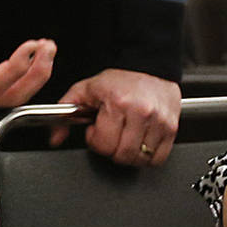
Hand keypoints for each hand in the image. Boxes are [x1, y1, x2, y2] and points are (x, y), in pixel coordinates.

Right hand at [0, 0, 54, 105]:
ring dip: (34, 73)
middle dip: (35, 75)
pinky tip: (34, 51)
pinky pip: (9, 83)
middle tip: (48, 49)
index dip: (17, 69)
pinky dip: (25, 70)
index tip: (30, 48)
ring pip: (13, 92)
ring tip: (47, 48)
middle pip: (11, 96)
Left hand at [51, 69, 180, 164]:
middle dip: (112, 149)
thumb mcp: (86, 90)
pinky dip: (148, 156)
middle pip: (122, 155)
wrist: (150, 67)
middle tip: (111, 134)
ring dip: (129, 154)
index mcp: (118, 103)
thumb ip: (65, 112)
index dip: (96, 140)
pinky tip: (140, 142)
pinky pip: (159, 159)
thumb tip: (55, 138)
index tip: (97, 130)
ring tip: (125, 137)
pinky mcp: (172, 128)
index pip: (104, 144)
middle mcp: (141, 113)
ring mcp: (159, 122)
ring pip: (140, 160)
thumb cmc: (118, 80)